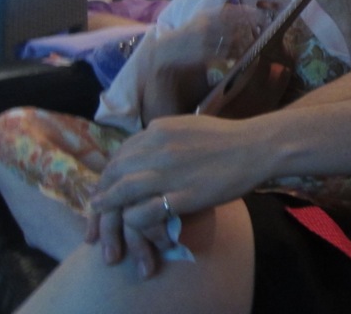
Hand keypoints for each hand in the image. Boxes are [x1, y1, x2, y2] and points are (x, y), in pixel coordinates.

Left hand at [89, 115, 259, 274]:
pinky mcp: (181, 196)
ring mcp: (168, 173)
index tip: (104, 185)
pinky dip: (131, 219)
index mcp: (158, 129)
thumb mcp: (187, 126)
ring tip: (100, 215)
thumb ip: (163, 136)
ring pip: (122, 191)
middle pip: (115, 172)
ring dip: (107, 206)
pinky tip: (130, 224)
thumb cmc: (226, 137)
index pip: (120, 153)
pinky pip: (143, 211)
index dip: (108, 172)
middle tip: (95, 206)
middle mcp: (157, 148)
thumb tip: (144, 144)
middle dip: (101, 190)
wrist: (255, 147)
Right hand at [153, 5, 264, 76]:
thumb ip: (216, 14)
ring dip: (246, 41)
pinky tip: (242, 53)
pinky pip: (227, 53)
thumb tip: (239, 12)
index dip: (248, 12)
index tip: (260, 14)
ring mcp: (207, 40)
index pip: (232, 10)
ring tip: (253, 41)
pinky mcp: (206, 54)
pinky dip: (237, 53)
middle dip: (252, 26)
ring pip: (234, 40)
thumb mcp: (199, 18)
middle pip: (237, 24)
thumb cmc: (185, 34)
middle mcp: (207, 25)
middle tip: (261, 27)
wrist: (167, 51)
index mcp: (206, 14)